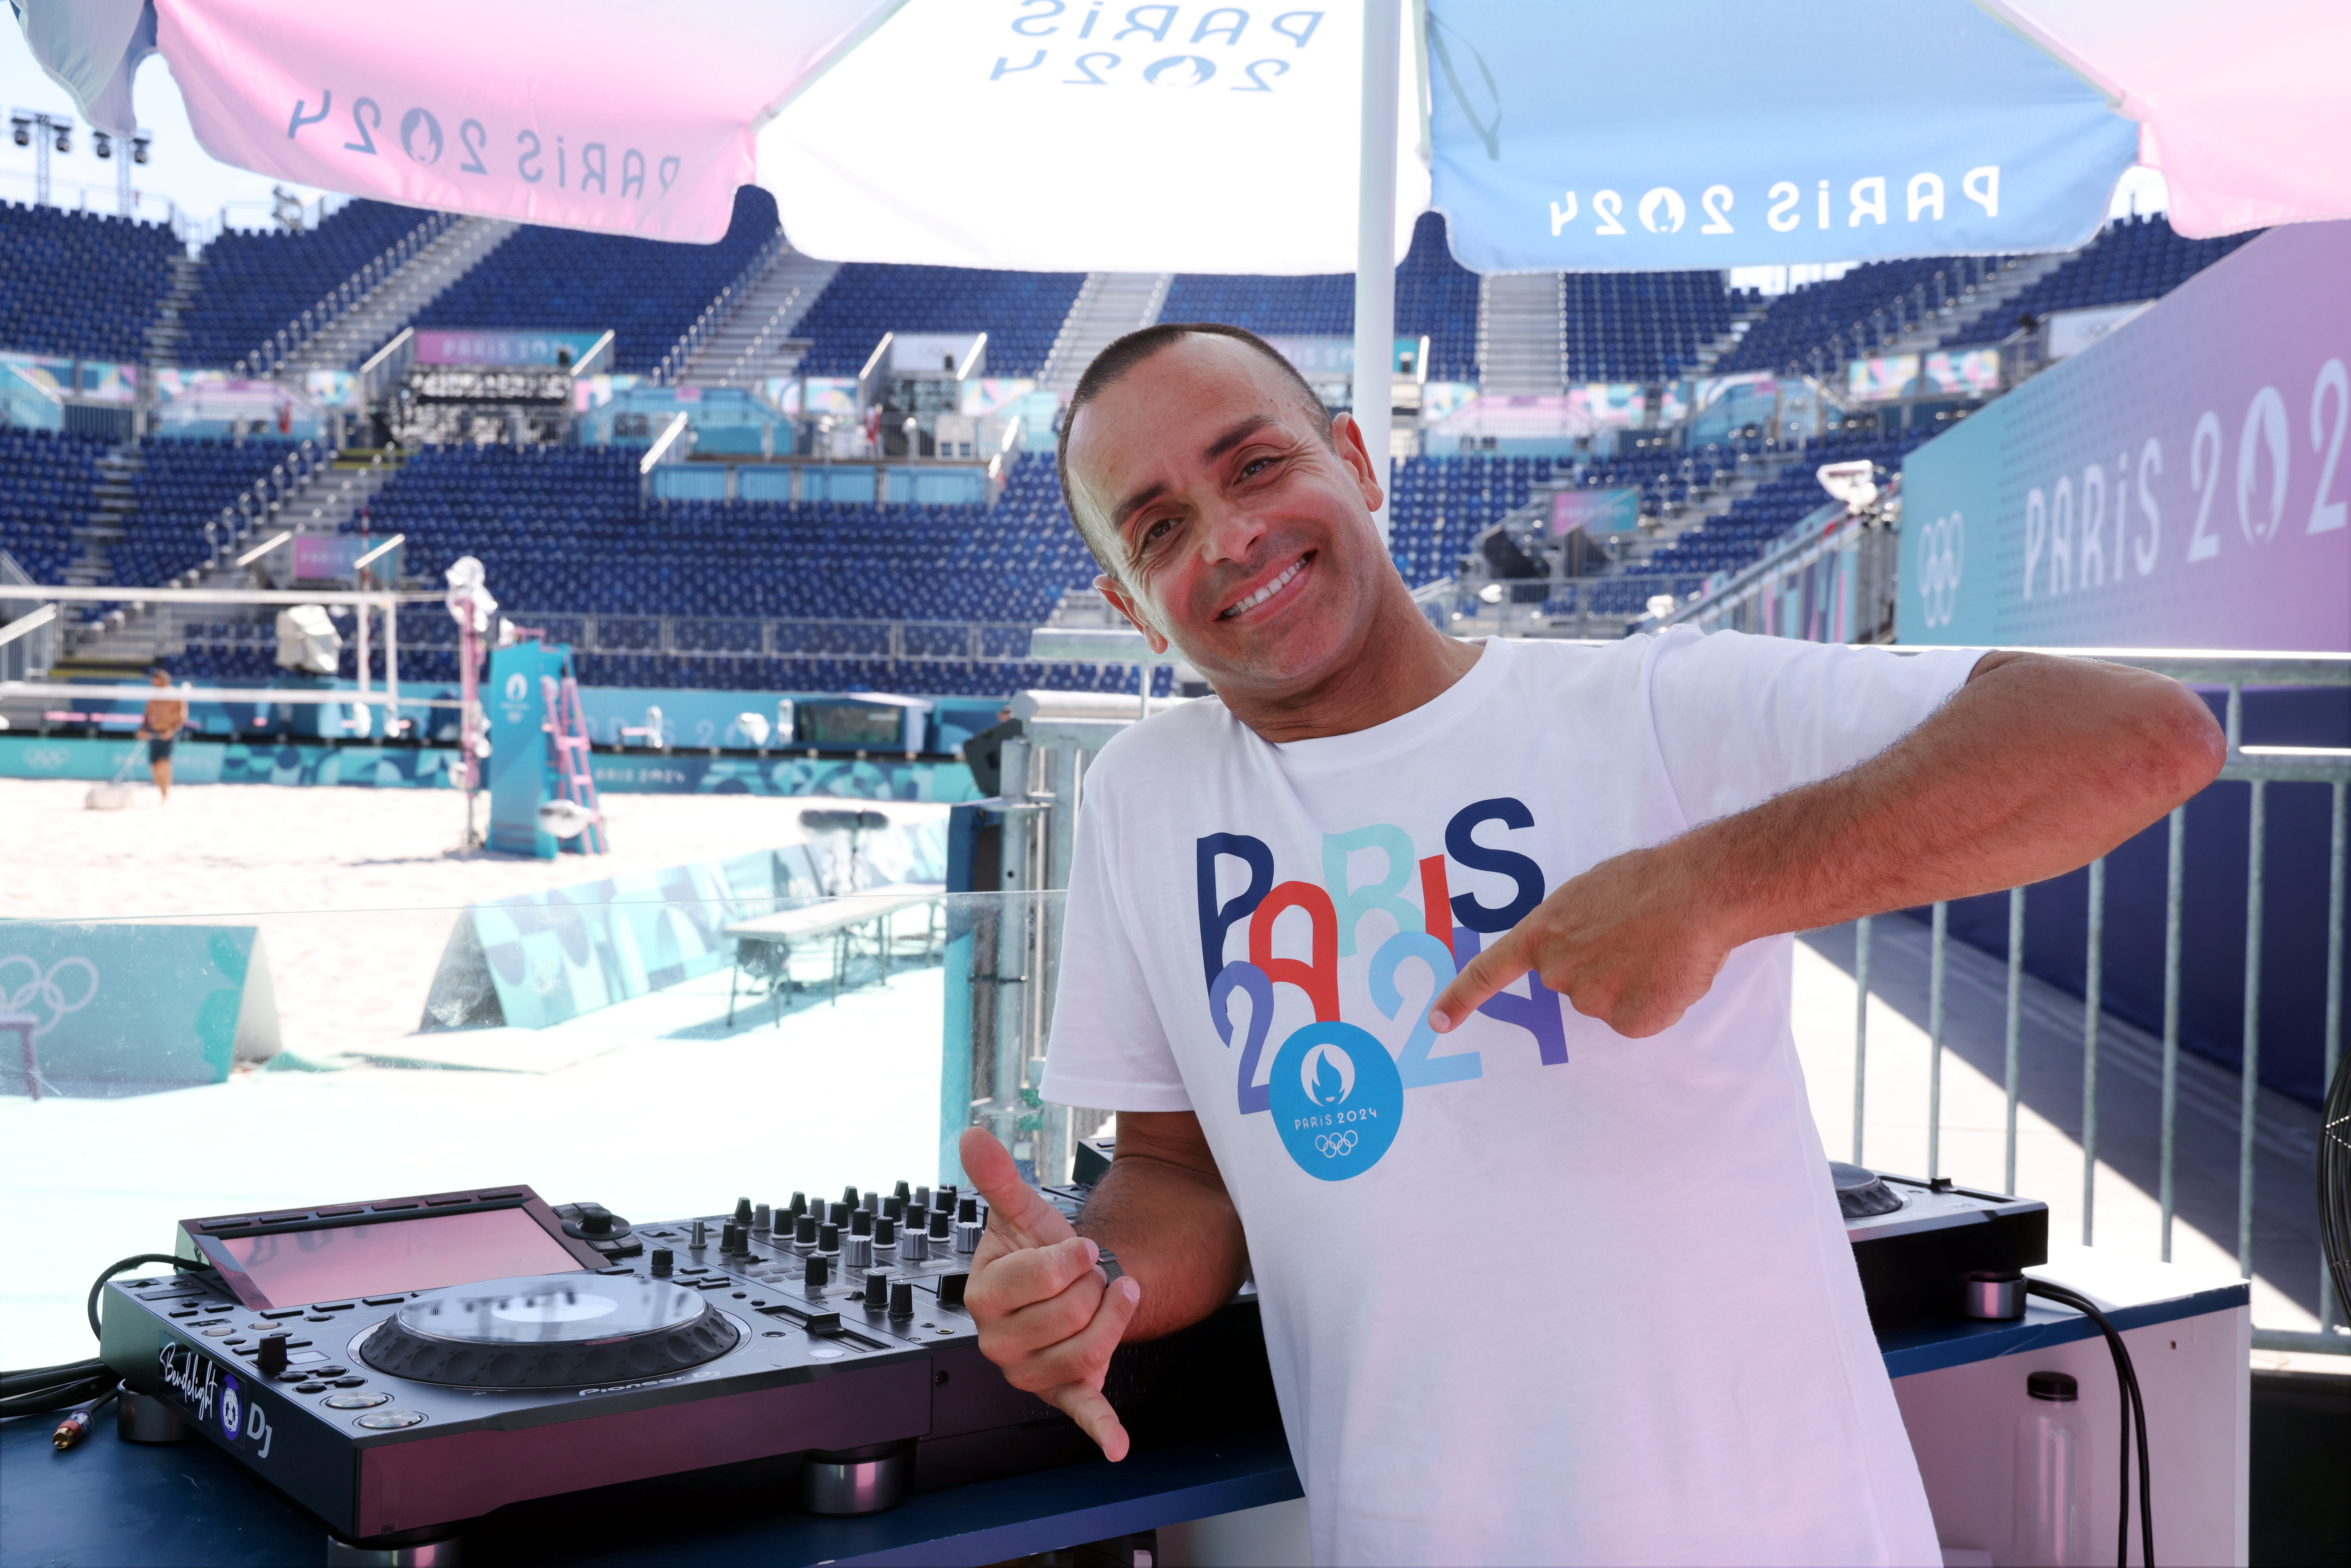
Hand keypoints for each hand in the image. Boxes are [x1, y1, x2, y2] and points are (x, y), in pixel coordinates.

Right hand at [957, 1126, 1143, 1459]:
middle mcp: (997, 1342)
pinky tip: (1116, 1445)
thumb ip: (999, 1177)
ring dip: (1114, 1317)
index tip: (1080, 1246)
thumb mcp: (1023, 1213)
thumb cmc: (1039, 1251)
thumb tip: (972, 1136)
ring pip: (1088, 1349)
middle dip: (1093, 1286)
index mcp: (982, 1296)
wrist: (1065, 1283)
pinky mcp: (1062, 1392)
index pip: (1040, 1277)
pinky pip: (1081, 1411)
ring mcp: (1028, 1372)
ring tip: (1113, 1296)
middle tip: (1089, 1276)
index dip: (1071, 1256)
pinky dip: (1101, 1428)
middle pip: (1070, 1314)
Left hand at [1427, 844, 1738, 1039]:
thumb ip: (1569, 927)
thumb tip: (1581, 945)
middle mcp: (1557, 972)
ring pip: (1607, 1002)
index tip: (1437, 1022)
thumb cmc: (1648, 882)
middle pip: (1571, 984)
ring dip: (1631, 983)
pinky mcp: (1628, 1021)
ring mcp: (1591, 1000)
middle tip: (1633, 936)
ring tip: (1656, 948)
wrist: (1698, 891)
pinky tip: (1668, 972)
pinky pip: (1636, 1019)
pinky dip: (1654, 1002)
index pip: (1488, 972)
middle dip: (1598, 967)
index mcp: (1541, 933)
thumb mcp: (1587, 894)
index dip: (1461, 998)